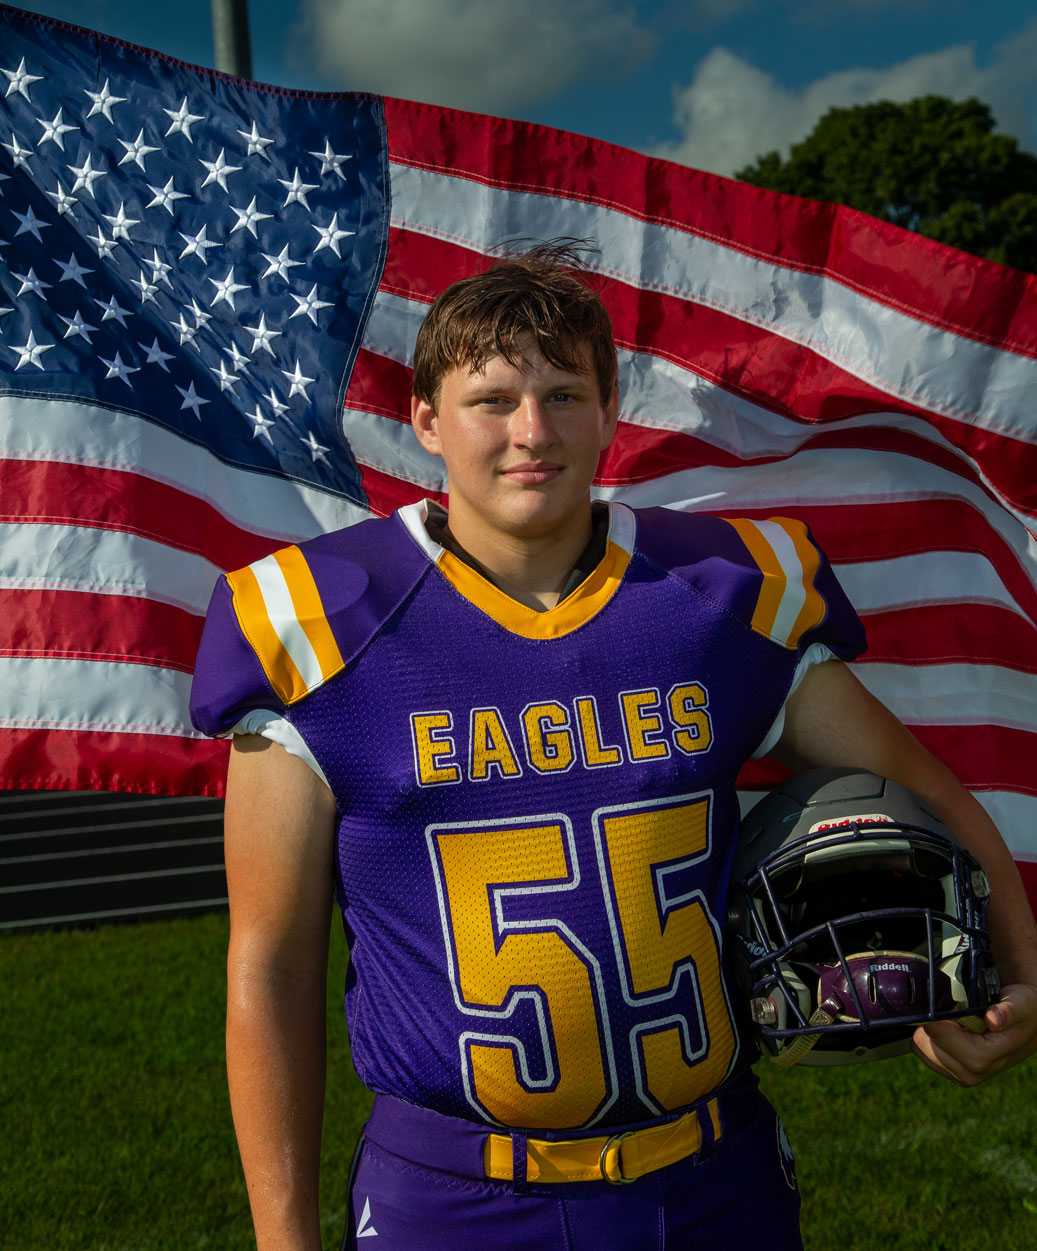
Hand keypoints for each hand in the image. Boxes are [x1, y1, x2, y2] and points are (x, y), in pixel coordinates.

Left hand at [911, 983, 1036, 1085]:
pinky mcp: (954, 1074)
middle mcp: (970, 1073)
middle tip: (955, 1014)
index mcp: (981, 1058)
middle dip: (932, 1024)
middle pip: (922, 1042)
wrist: (1030, 1025)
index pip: (935, 1035)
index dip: (935, 1016)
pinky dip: (931, 1039)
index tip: (948, 1003)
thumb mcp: (1020, 1004)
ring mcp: (961, 1076)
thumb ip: (1007, 1012)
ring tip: (957, 1023)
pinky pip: (924, 1053)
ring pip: (920, 1048)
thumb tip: (993, 1020)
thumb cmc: (1024, 1011)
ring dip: (931, 1032)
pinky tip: (954, 1032)